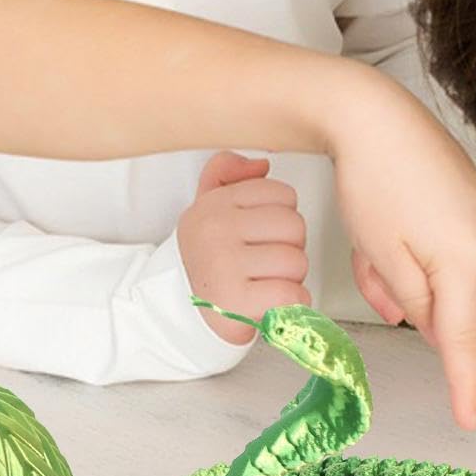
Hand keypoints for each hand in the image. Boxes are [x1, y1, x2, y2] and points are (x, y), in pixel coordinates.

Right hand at [179, 151, 309, 344]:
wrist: (179, 310)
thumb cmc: (208, 258)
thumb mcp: (208, 206)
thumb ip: (227, 172)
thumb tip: (260, 164)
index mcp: (214, 204)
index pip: (282, 194)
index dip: (282, 218)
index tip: (264, 234)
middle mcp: (215, 230)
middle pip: (294, 226)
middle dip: (290, 248)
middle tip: (267, 261)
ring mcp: (223, 265)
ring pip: (296, 261)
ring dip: (290, 278)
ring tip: (266, 282)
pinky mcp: (235, 301)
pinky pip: (292, 295)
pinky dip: (291, 303)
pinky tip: (271, 301)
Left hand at [328, 78, 475, 428]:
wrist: (376, 117)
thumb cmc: (372, 181)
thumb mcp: (381, 256)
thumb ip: (413, 303)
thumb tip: (434, 326)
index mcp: (467, 260)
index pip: (464, 338)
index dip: (465, 383)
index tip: (470, 420)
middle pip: (463, 311)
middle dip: (419, 308)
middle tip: (378, 279)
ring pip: (471, 289)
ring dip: (429, 289)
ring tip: (384, 261)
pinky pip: (475, 261)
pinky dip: (441, 267)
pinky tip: (406, 246)